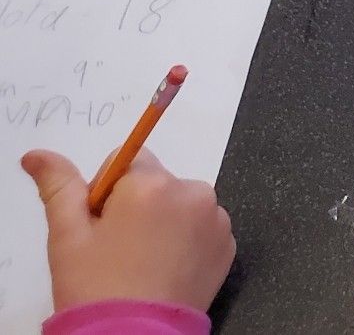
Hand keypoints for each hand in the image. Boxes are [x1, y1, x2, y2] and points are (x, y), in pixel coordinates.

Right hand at [22, 148, 234, 312]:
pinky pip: (201, 227)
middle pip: (157, 182)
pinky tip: (165, 268)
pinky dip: (185, 240)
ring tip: (141, 262)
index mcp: (153, 184)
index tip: (101, 225)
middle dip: (135, 206)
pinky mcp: (228, 243)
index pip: (127, 160)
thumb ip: (59, 186)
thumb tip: (37, 154)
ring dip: (162, 221)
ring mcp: (216, 219)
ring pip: (179, 204)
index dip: (108, 192)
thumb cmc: (95, 287)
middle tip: (117, 249)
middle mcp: (193, 192)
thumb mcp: (67, 236)